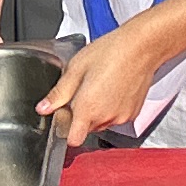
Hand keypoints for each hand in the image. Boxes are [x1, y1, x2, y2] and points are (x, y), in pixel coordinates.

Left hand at [36, 23, 163, 140]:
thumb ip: (58, 92)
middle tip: (84, 91)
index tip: (64, 117)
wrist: (141, 47)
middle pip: (86, 129)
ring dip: (97, 112)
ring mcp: (121, 117)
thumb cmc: (111, 52)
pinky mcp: (133, 113)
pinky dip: (112, 108)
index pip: (73, 139)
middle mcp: (105, 117)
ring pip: (101, 123)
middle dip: (81, 115)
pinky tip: (114, 88)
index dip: (65, 130)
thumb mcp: (76, 68)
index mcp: (88, 108)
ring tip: (101, 86)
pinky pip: (116, 117)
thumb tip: (43, 108)